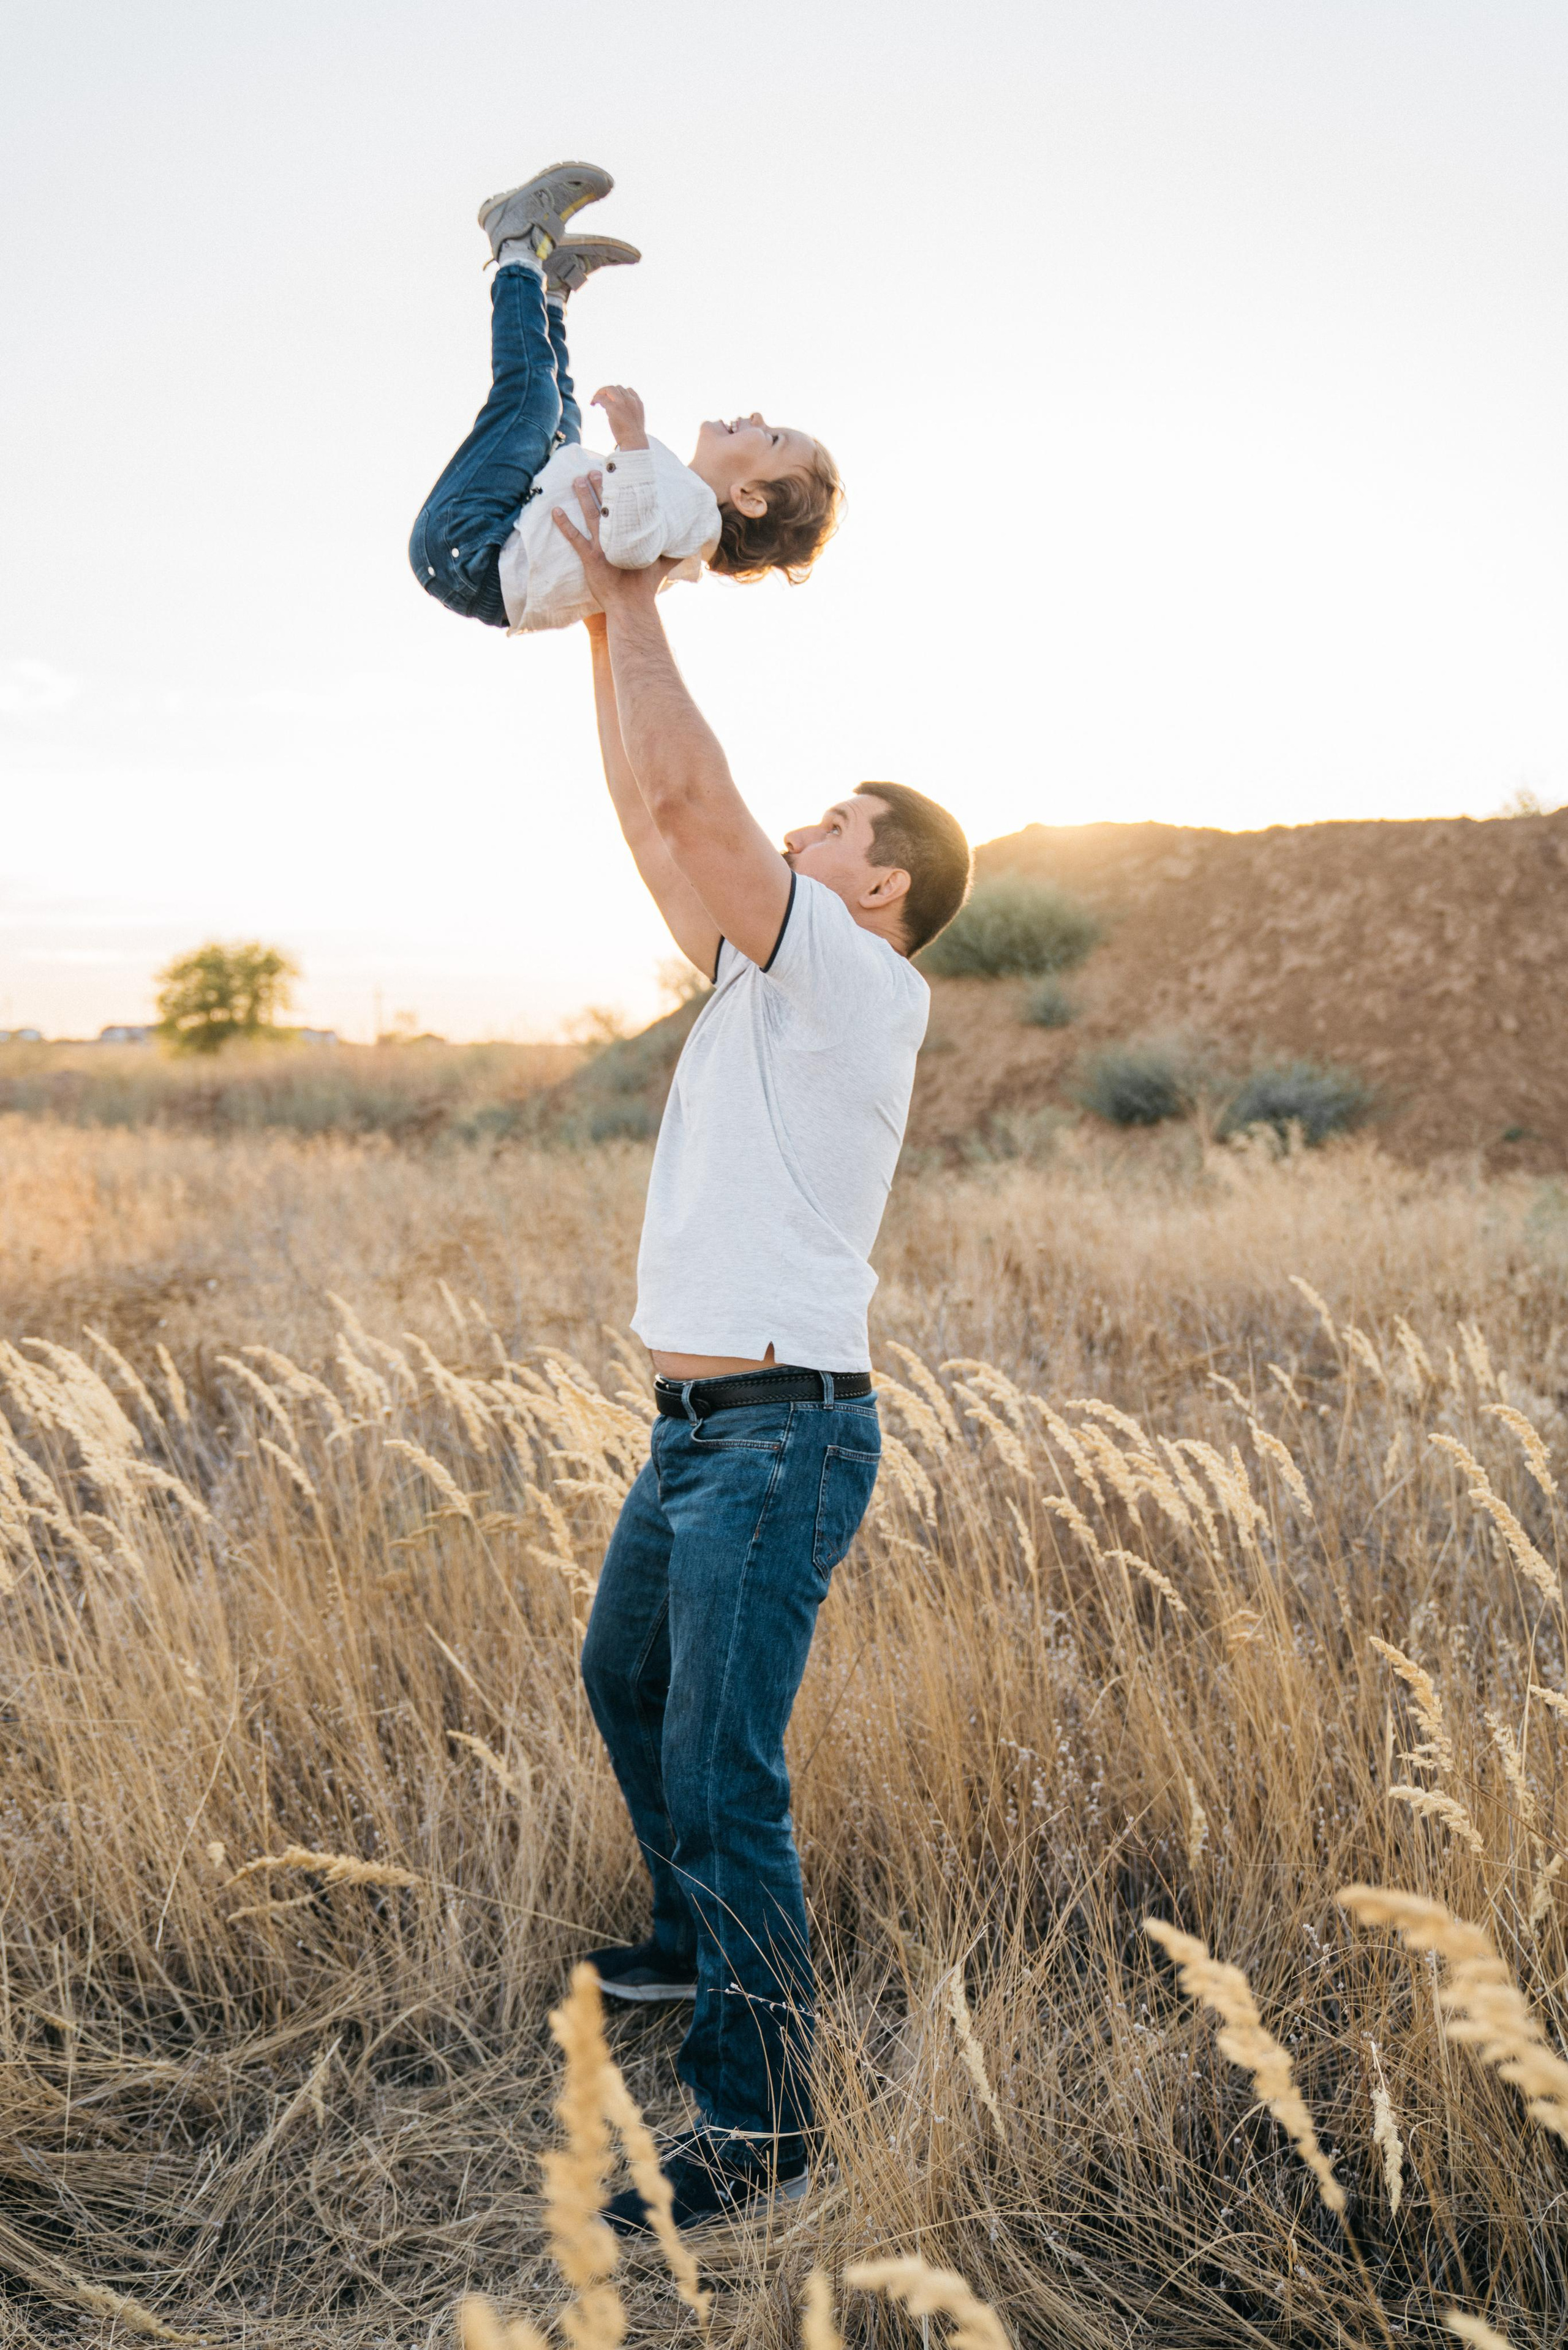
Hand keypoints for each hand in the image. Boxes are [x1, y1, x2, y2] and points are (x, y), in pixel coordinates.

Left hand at [552, 473, 677, 608]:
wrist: (631, 605)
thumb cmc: (646, 587)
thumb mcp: (662, 567)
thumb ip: (673, 555)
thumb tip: (688, 548)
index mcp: (633, 536)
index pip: (628, 507)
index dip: (623, 490)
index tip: (620, 474)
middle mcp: (617, 536)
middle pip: (607, 504)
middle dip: (601, 485)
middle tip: (594, 469)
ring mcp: (602, 546)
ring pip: (591, 515)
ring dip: (583, 496)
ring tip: (576, 480)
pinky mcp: (589, 558)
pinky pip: (574, 537)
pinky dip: (564, 524)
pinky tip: (555, 511)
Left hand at [591, 384, 647, 448]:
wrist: (634, 441)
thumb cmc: (633, 436)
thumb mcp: (636, 420)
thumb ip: (629, 412)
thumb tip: (614, 412)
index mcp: (638, 402)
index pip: (628, 390)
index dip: (618, 394)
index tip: (612, 400)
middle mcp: (630, 400)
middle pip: (617, 388)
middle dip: (608, 392)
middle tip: (601, 400)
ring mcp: (622, 402)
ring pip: (609, 389)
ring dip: (601, 393)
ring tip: (595, 401)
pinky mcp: (613, 407)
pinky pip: (601, 398)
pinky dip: (595, 398)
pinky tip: (592, 403)